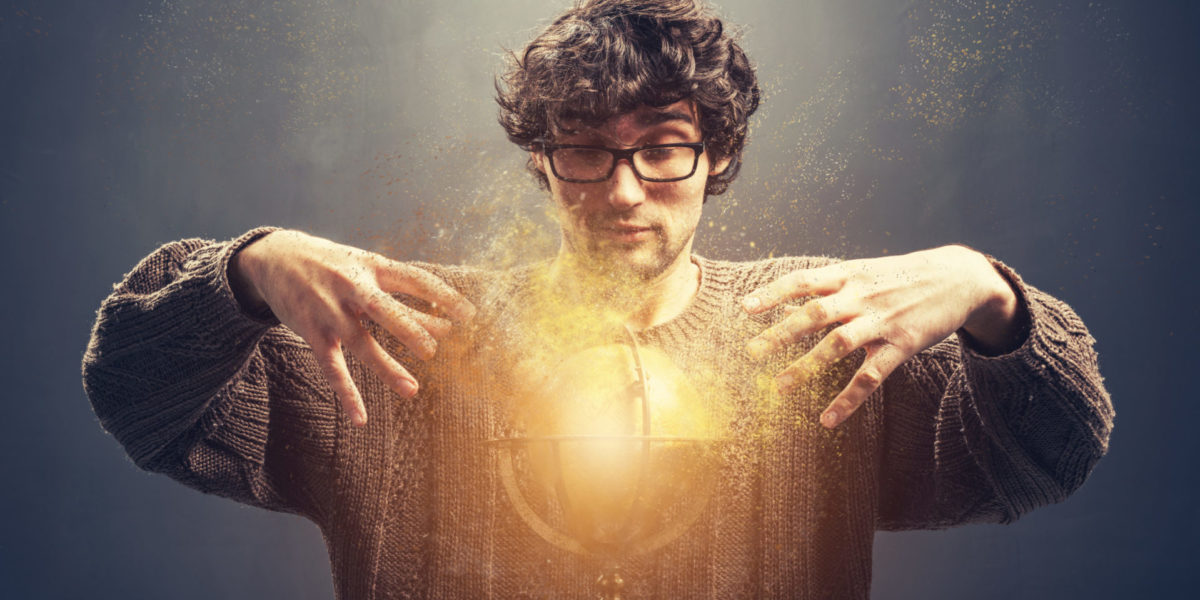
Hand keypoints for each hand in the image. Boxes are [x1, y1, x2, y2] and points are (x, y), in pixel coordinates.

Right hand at [229, 230, 475, 425]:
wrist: (275, 257)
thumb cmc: (334, 266)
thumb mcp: (367, 270)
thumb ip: (403, 299)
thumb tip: (445, 326)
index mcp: (373, 267)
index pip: (414, 279)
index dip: (442, 296)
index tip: (468, 314)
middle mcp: (352, 287)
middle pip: (385, 310)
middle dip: (410, 329)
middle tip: (434, 351)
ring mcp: (331, 311)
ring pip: (361, 344)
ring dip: (387, 368)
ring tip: (412, 390)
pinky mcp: (312, 333)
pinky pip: (331, 368)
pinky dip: (347, 394)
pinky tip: (360, 418)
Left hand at [741, 245, 1022, 428]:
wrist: (958, 278)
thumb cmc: (901, 276)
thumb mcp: (864, 272)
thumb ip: (829, 287)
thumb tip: (786, 301)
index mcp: (848, 275)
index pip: (802, 281)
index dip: (772, 293)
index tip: (745, 308)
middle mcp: (861, 296)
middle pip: (814, 314)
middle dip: (781, 333)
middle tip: (752, 351)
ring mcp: (881, 321)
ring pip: (837, 345)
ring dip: (806, 367)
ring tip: (780, 387)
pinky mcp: (901, 346)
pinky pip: (870, 377)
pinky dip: (848, 400)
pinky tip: (828, 419)